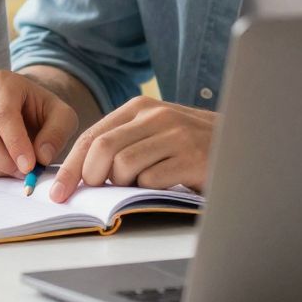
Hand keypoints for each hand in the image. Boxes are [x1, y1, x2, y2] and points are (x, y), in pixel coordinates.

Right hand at [0, 69, 79, 179]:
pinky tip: (2, 166)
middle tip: (24, 172)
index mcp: (2, 83)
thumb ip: (57, 133)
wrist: (24, 110)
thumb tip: (42, 156)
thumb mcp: (62, 116)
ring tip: (16, 168)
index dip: (15, 144)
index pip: (3, 116)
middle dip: (3, 160)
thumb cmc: (42, 112)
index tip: (29, 166)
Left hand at [53, 98, 214, 200]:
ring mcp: (176, 135)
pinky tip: (165, 183)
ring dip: (125, 185)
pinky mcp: (192, 157)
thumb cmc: (191, 145)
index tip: (57, 193)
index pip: (92, 136)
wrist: (243, 143)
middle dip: (90, 178)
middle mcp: (157, 115)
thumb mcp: (154, 133)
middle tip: (97, 194)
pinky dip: (149, 190)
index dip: (70, 167)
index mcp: (141, 106)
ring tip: (143, 184)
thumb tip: (80, 173)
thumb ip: (122, 142)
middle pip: (102, 150)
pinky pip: (151, 180)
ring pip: (124, 167)